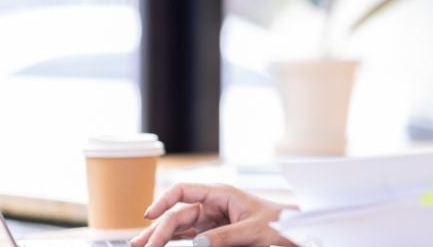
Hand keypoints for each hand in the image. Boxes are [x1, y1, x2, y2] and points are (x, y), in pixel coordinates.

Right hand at [130, 182, 297, 246]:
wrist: (292, 230)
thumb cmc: (277, 224)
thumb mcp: (252, 231)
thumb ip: (225, 237)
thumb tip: (196, 243)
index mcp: (220, 194)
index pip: (184, 191)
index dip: (163, 201)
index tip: (148, 215)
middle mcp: (212, 204)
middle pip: (177, 213)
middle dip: (157, 228)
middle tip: (140, 245)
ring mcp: (212, 218)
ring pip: (179, 226)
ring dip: (161, 235)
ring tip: (142, 246)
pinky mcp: (214, 232)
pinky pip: (189, 234)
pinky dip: (174, 240)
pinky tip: (161, 245)